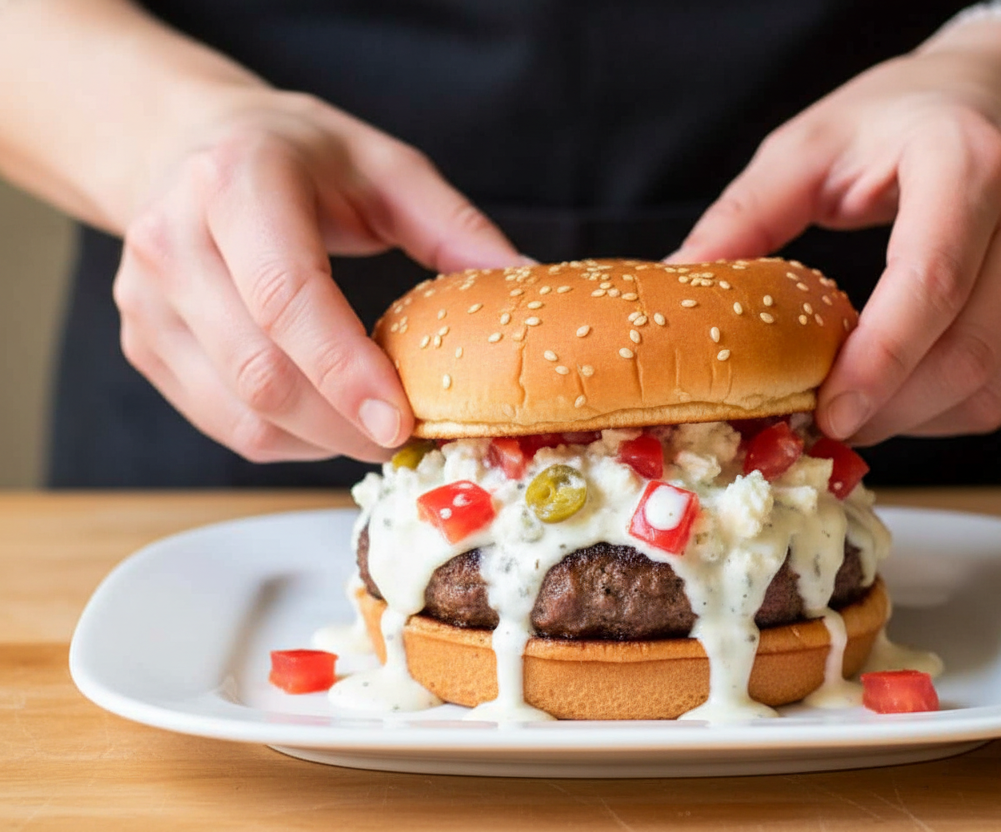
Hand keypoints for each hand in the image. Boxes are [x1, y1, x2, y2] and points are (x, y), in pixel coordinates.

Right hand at [114, 90, 525, 462]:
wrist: (188, 143)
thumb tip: (526, 284)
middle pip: (260, 371)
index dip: (344, 371)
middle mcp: (173, 239)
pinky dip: (283, 439)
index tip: (399, 422)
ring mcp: (145, 298)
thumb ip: (455, 227)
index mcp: (238, 182)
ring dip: (318, 441)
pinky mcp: (141, 342)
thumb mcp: (385, 166)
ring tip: (372, 430)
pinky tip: (325, 421)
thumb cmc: (299, 157)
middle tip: (406, 438)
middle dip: (343, 425)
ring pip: (237, 412)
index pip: (285, 296)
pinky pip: (220, 422)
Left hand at [671, 21, 1000, 445]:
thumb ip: (746, 216)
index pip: (932, 284)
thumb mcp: (812, 145)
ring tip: (859, 410)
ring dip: (917, 418)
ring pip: (996, 384)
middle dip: (888, 407)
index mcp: (969, 162)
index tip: (830, 414)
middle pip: (968, 351)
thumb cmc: (906, 118)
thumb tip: (681, 284)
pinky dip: (954, 411)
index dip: (879, 363)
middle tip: (825, 425)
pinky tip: (908, 396)